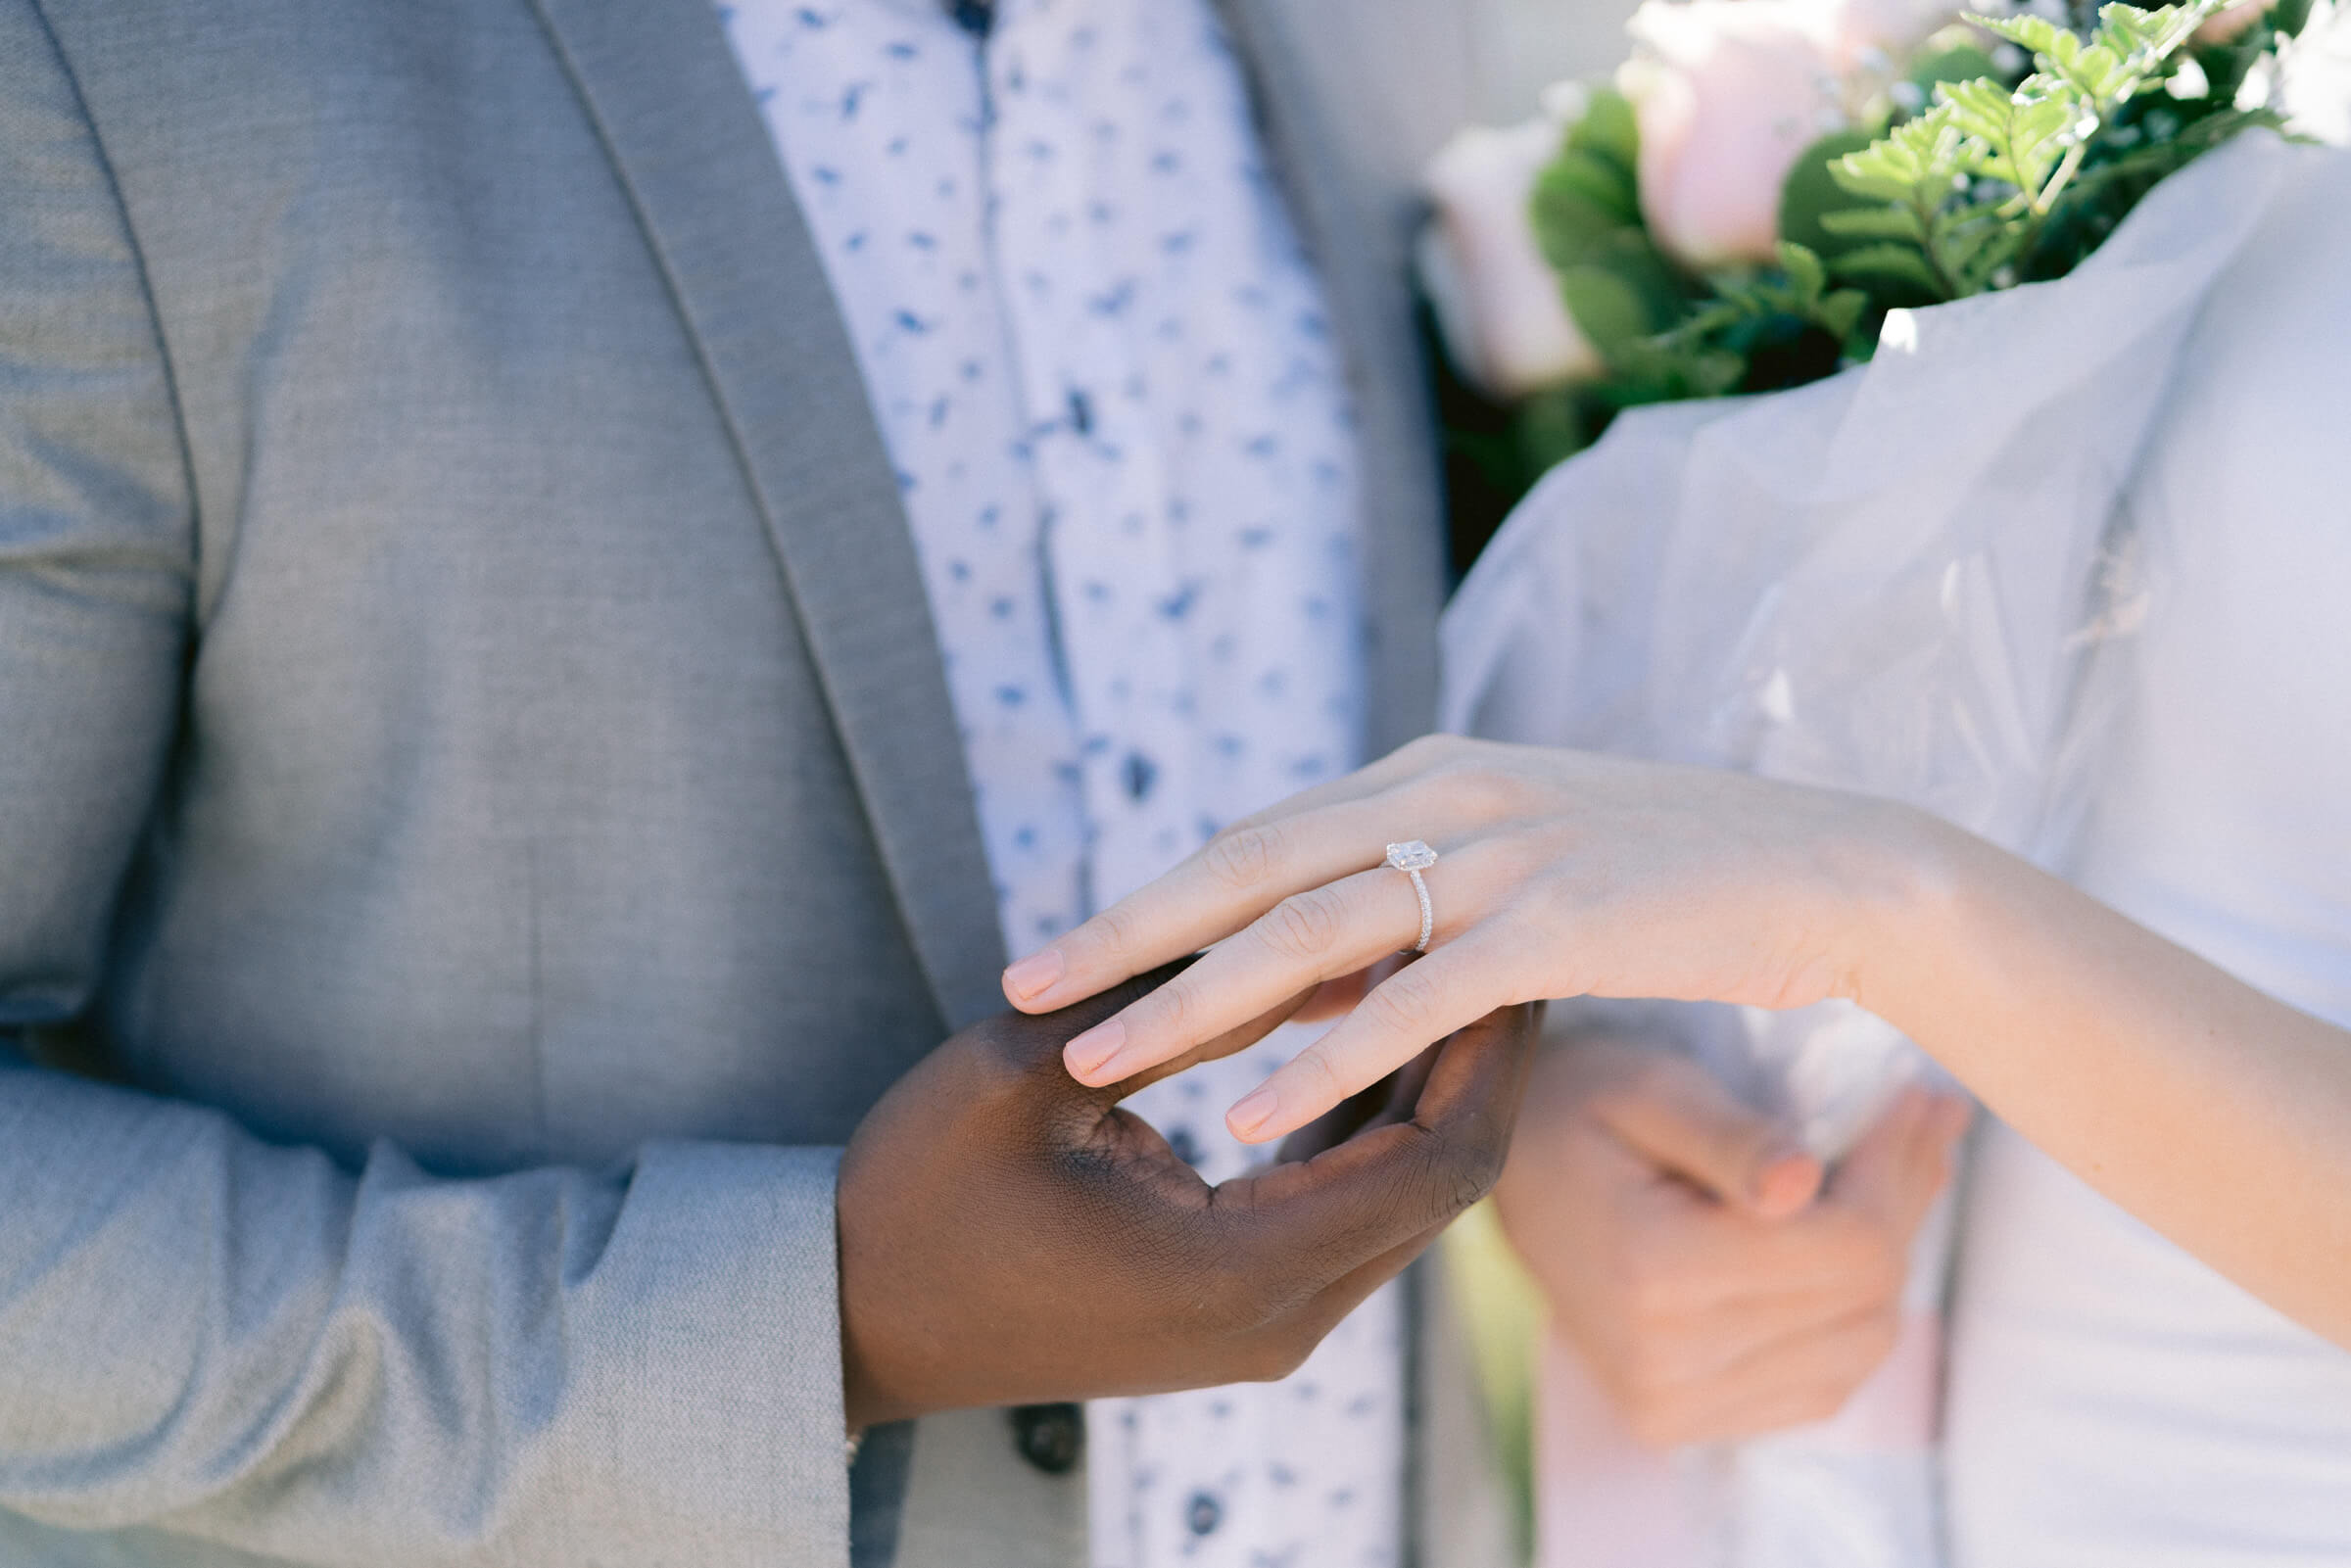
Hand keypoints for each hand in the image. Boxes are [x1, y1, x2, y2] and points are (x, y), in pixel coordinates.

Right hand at [837, 965, 1539, 1428]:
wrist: (850, 1318)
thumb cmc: (917, 1195)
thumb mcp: (1024, 1071)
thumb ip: (1158, 995)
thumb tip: (1279, 916)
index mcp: (1246, 1270)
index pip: (1439, 1160)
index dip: (1486, 1042)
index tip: (1505, 936)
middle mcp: (1280, 1316)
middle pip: (1443, 1181)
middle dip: (1478, 1052)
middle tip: (1496, 932)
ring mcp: (1262, 1322)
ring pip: (1399, 1193)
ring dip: (1421, 1078)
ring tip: (1432, 955)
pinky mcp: (1235, 1304)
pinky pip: (1340, 1202)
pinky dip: (1360, 1115)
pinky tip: (1344, 1020)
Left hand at [1001, 735, 1915, 1142]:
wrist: (1827, 866)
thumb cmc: (1668, 874)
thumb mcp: (1517, 862)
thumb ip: (1406, 900)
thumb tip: (1291, 971)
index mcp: (1428, 772)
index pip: (1257, 838)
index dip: (1152, 898)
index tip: (1062, 951)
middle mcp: (1446, 794)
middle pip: (1247, 867)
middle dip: (1126, 936)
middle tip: (1022, 990)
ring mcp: (1502, 854)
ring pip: (1309, 930)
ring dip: (1192, 1002)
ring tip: (1098, 1060)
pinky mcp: (1559, 924)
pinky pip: (1414, 999)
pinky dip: (1323, 1055)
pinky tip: (1246, 1112)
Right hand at [1496, 1036, 1967, 1444]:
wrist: (1512, 1173)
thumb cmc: (1583, 1109)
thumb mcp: (1651, 1089)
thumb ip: (1732, 1135)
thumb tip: (1803, 1183)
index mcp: (1654, 1269)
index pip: (1852, 1247)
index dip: (1900, 1170)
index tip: (1913, 1101)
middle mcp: (1664, 1360)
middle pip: (1868, 1299)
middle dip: (1903, 1204)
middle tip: (1915, 1124)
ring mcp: (1672, 1404)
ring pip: (1861, 1348)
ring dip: (1885, 1263)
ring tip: (1879, 1179)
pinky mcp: (1680, 1422)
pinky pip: (1821, 1387)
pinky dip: (1847, 1319)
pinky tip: (1830, 1250)